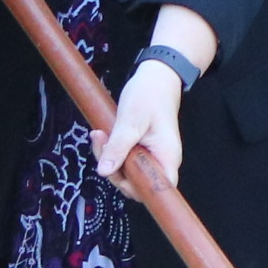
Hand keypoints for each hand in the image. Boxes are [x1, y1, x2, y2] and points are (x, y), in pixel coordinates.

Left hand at [95, 59, 185, 198]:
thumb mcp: (130, 121)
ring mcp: (151, 155)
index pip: (157, 190)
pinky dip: (111, 150)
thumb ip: (118, 147)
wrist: (156, 78)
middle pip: (137, 183)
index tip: (116, 173)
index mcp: (167, 157)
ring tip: (100, 134)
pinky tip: (104, 135)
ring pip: (127, 171)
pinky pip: (124, 159)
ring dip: (109, 157)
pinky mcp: (141, 150)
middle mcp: (161, 160)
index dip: (136, 190)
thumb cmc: (149, 96)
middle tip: (102, 143)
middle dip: (114, 169)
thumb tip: (104, 172)